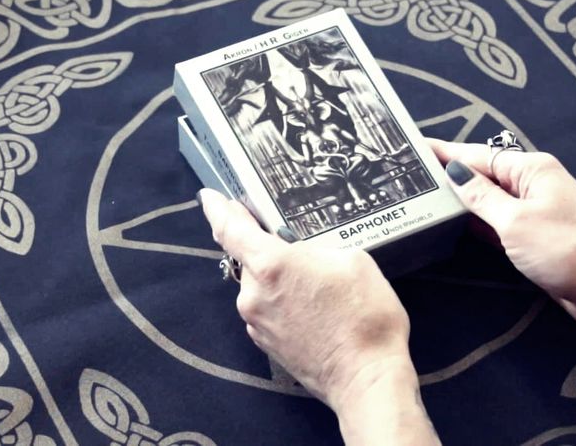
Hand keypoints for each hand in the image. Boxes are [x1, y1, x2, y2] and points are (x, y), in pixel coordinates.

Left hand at [197, 189, 439, 444]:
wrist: (365, 378)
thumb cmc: (364, 318)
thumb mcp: (352, 260)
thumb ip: (317, 247)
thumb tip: (304, 253)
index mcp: (271, 265)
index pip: (230, 228)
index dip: (218, 208)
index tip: (210, 196)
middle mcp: (254, 294)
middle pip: (251, 259)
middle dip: (272, 252)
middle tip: (303, 252)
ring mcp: (257, 322)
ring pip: (262, 287)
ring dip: (282, 281)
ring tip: (319, 290)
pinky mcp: (266, 343)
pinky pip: (268, 310)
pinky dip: (285, 304)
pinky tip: (315, 310)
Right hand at [428, 139, 575, 327]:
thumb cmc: (565, 249)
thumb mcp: (514, 220)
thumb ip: (480, 197)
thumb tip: (455, 172)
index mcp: (530, 169)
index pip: (477, 155)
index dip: (444, 152)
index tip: (415, 146)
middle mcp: (531, 184)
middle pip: (482, 174)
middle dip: (449, 173)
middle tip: (411, 174)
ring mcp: (532, 210)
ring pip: (487, 198)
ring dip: (460, 198)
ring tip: (424, 195)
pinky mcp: (532, 235)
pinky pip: (495, 221)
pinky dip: (474, 220)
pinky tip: (453, 221)